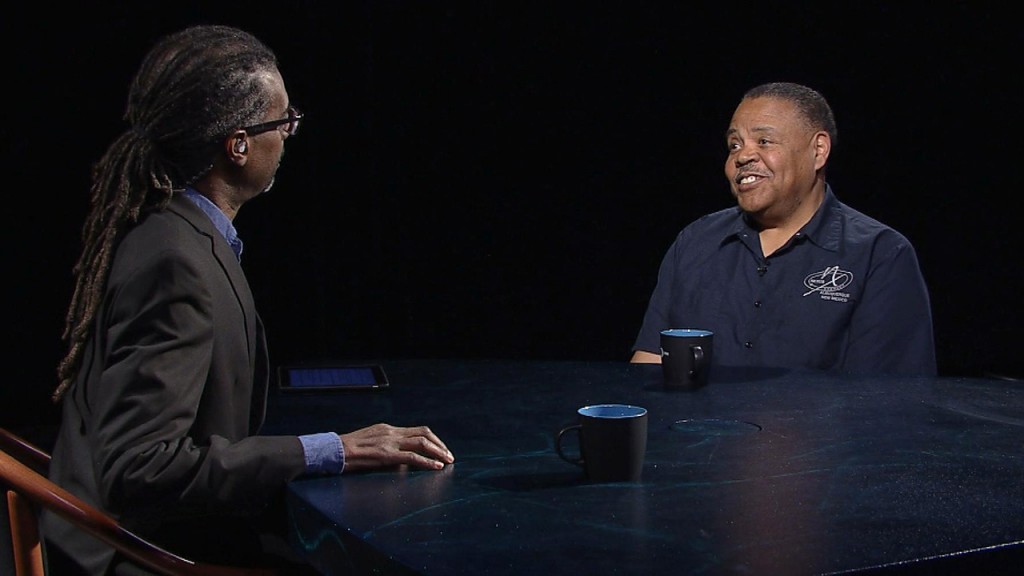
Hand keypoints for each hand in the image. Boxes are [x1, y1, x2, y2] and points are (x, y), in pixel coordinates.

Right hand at [339, 423, 454, 472]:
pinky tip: (436, 467)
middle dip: (440, 444)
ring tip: (447, 461)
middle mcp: (391, 432)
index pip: (416, 430)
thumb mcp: (370, 443)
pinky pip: (412, 457)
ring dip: (438, 452)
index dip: (433, 439)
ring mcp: (389, 442)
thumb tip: (402, 460)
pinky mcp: (386, 455)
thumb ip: (387, 447)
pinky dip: (427, 462)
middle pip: (424, 433)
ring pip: (422, 442)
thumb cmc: (348, 451)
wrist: (333, 451)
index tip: (441, 449)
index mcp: (387, 429)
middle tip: (449, 456)